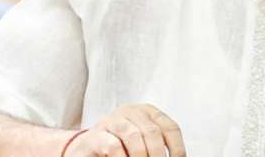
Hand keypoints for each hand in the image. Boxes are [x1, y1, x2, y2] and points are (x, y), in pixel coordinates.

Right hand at [63, 104, 185, 156]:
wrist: (88, 150)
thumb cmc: (121, 148)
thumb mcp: (143, 144)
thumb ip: (157, 147)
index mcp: (147, 112)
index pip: (170, 127)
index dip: (177, 148)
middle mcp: (130, 111)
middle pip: (153, 132)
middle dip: (157, 155)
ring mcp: (111, 120)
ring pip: (133, 135)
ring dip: (140, 156)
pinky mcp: (94, 135)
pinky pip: (113, 146)